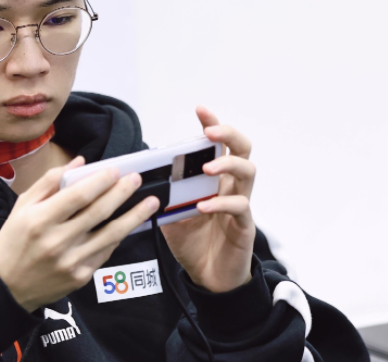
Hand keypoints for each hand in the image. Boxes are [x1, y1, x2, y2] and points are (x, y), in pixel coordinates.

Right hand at [0, 157, 158, 311]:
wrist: (9, 287)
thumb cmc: (14, 242)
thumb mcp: (21, 207)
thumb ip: (48, 182)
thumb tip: (78, 164)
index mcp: (39, 220)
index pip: (77, 196)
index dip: (99, 181)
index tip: (115, 169)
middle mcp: (56, 241)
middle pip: (97, 212)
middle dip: (120, 193)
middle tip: (135, 178)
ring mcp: (71, 261)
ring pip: (110, 234)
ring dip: (133, 216)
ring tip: (150, 201)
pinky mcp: (81, 276)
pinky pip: (106, 251)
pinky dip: (120, 235)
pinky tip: (131, 223)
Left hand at [161, 106, 256, 292]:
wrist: (208, 277)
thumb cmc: (193, 242)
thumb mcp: (170, 214)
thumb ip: (163, 194)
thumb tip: (140, 176)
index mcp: (214, 179)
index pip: (219, 144)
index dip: (213, 125)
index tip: (201, 110)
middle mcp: (231, 186)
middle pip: (242, 149)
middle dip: (228, 134)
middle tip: (210, 133)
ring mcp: (240, 204)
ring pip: (248, 172)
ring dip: (227, 164)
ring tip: (206, 168)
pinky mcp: (243, 226)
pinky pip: (239, 207)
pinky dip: (221, 203)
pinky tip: (203, 206)